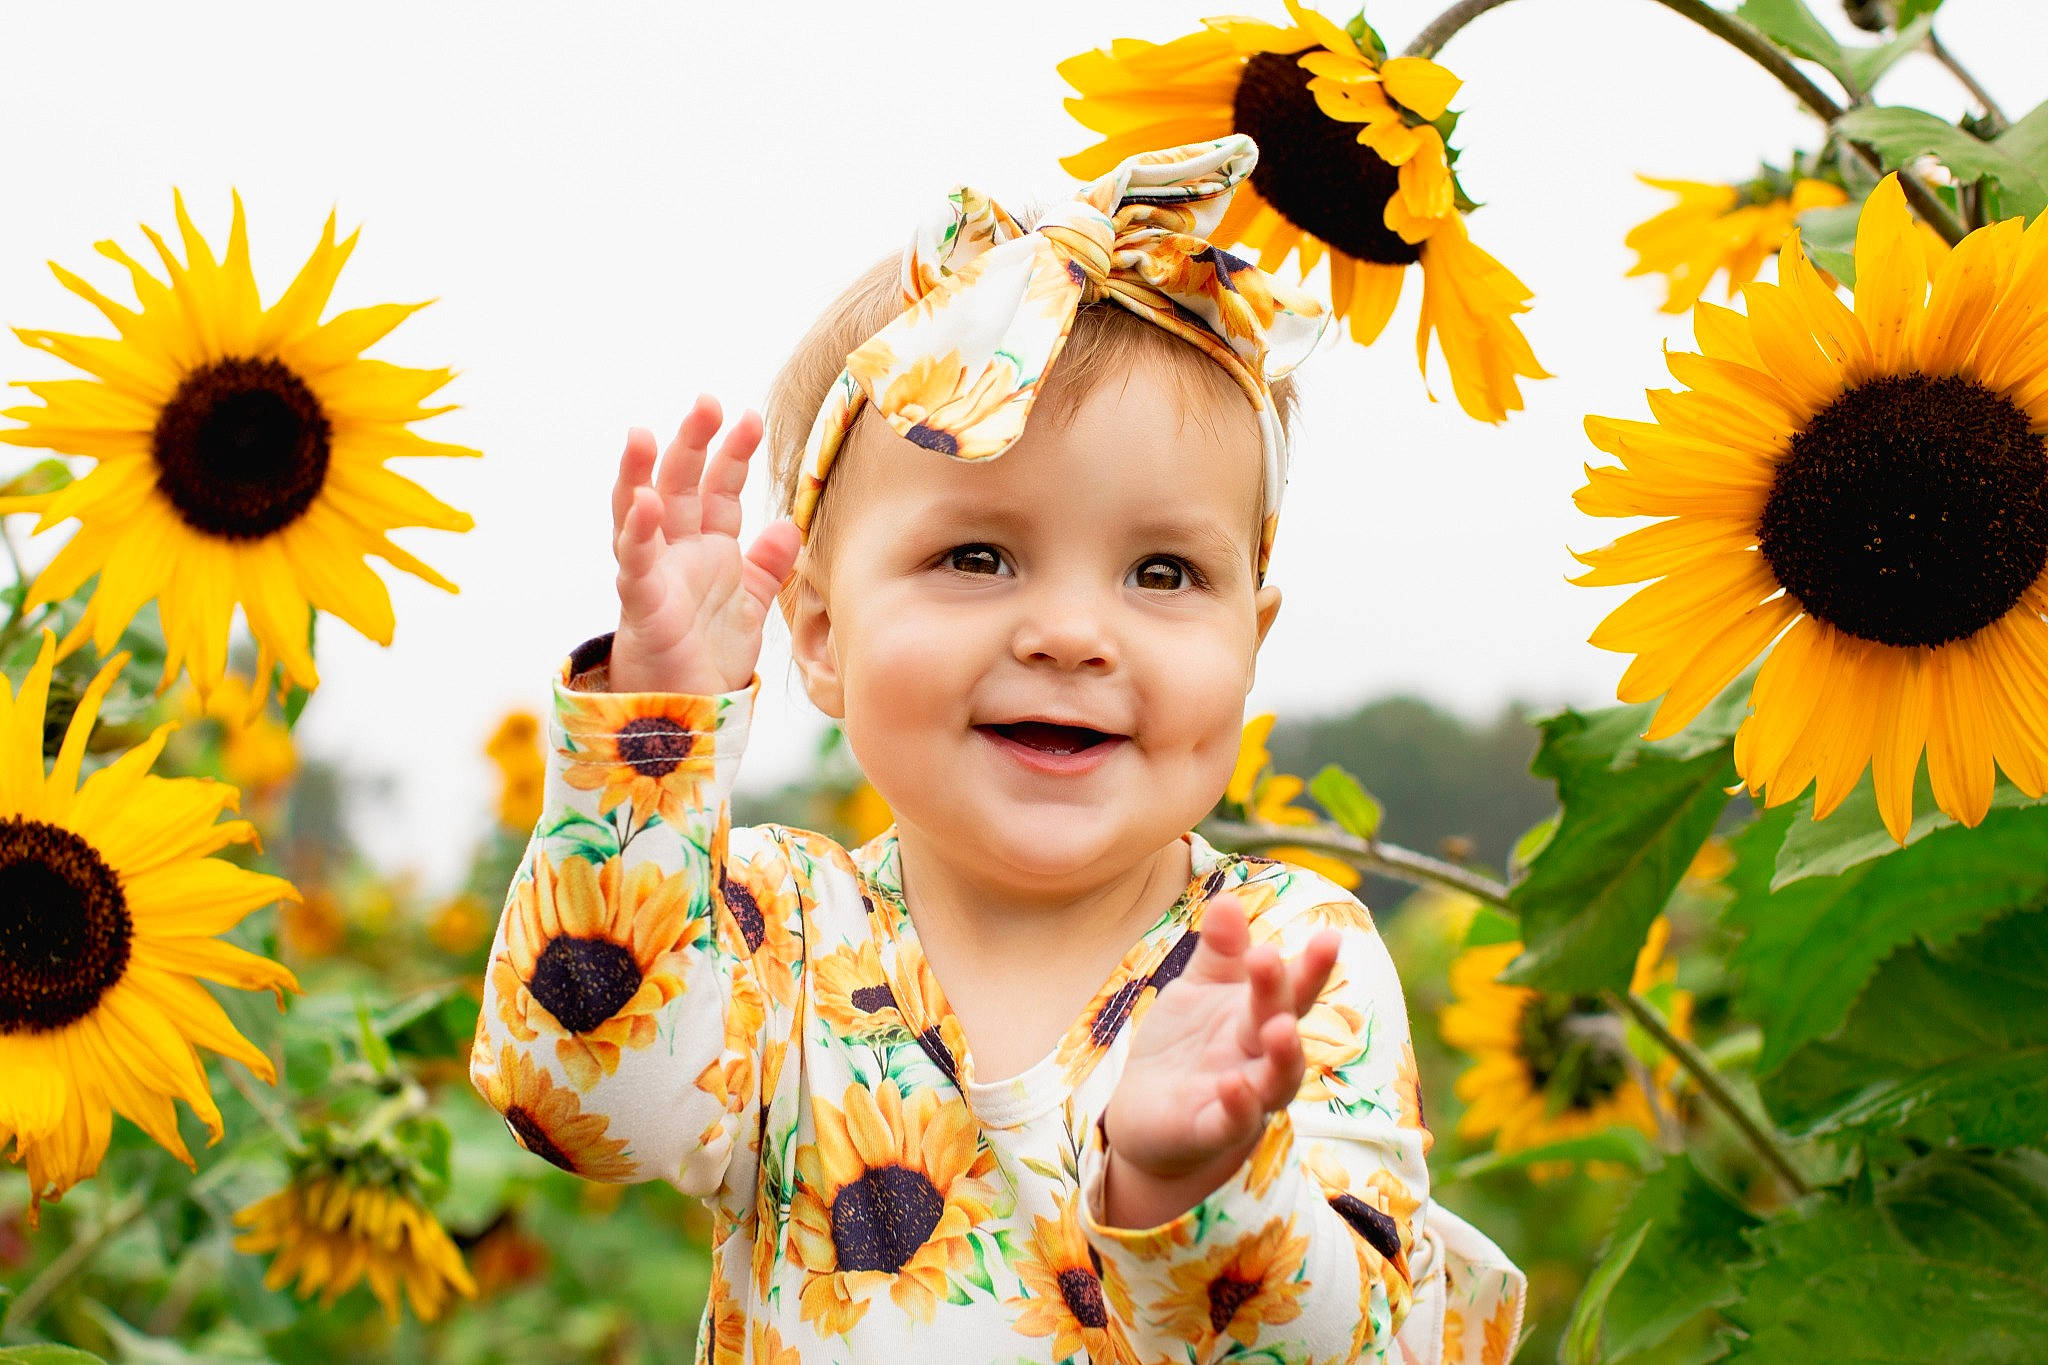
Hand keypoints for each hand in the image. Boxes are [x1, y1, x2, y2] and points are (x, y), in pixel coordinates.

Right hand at [608, 395, 802, 693]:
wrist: (686, 713)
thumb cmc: (709, 656)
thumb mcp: (751, 605)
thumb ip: (769, 566)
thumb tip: (790, 526)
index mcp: (707, 549)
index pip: (718, 489)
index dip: (731, 453)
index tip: (747, 417)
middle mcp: (676, 553)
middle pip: (679, 486)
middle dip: (692, 443)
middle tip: (707, 403)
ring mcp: (654, 575)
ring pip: (639, 514)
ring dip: (640, 474)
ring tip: (644, 435)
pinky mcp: (641, 605)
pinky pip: (635, 564)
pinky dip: (638, 533)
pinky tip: (644, 502)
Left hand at [1100, 895, 1339, 1226]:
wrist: (1148, 1118)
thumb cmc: (1185, 1049)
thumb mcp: (1198, 991)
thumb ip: (1218, 953)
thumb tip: (1228, 897)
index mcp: (1258, 1016)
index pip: (1291, 987)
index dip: (1311, 965)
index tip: (1331, 934)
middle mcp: (1261, 1056)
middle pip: (1285, 1021)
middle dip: (1289, 992)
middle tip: (1275, 957)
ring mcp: (1244, 1097)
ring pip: (1277, 1079)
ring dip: (1282, 1055)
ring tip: (1278, 1026)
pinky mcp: (1213, 1131)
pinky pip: (1235, 1121)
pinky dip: (1238, 1105)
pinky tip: (1231, 1084)